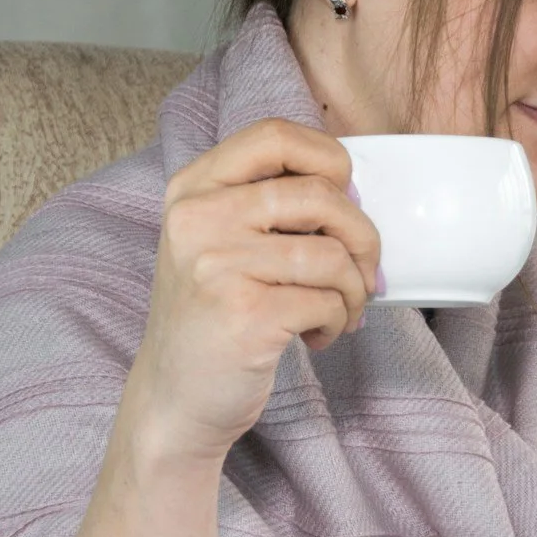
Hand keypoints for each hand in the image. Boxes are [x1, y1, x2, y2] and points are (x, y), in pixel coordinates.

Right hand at [119, 118, 380, 476]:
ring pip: (332, 254)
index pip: (276, 135)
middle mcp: (198, 218)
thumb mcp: (216, 243)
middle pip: (321, 194)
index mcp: (193, 189)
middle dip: (362, 236)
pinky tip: (317, 336)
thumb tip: (355, 190)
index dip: (329, 158)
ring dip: (354, 289)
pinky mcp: (244, 314)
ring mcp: (217, 266)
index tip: (345, 196)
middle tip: (362, 272)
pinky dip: (338, 321)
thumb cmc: (211, 317)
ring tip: (340, 311)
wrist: (173, 401)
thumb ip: (266, 205)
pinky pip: (327, 301)